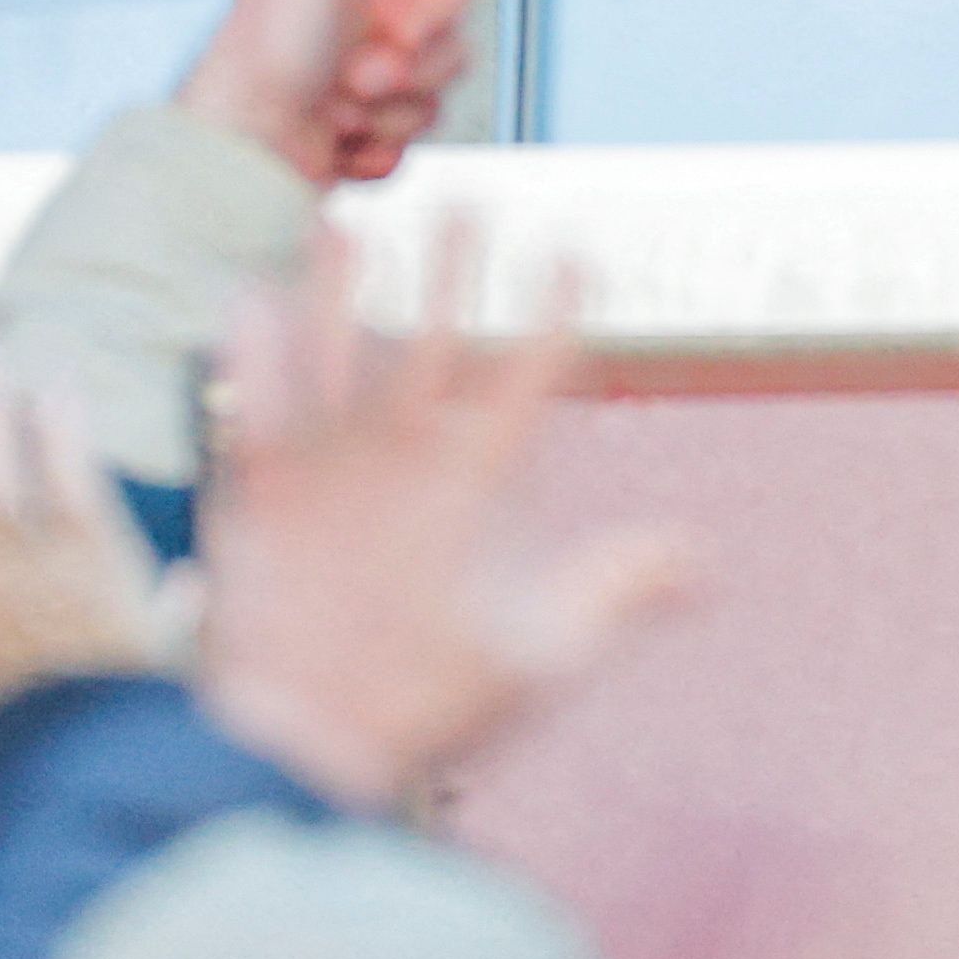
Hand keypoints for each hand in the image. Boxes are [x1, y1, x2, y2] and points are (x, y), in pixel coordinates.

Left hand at [177, 0, 473, 187]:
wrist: (238, 141)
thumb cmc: (265, 40)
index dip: (430, 19)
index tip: (386, 32)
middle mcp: (370, 30)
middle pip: (454, 53)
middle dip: (406, 77)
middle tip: (350, 80)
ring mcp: (367, 90)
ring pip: (436, 107)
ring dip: (389, 120)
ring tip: (332, 116)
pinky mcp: (361, 144)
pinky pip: (412, 153)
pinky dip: (379, 159)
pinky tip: (336, 151)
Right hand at [193, 222, 690, 810]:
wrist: (317, 758)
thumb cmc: (431, 712)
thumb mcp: (537, 657)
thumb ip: (611, 599)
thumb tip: (703, 562)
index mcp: (478, 482)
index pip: (528, 380)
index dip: (555, 319)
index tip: (580, 252)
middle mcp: (407, 460)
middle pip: (435, 343)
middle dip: (453, 276)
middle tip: (471, 200)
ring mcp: (334, 472)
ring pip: (343, 358)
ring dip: (345, 296)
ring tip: (353, 226)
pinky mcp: (261, 499)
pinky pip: (256, 416)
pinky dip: (256, 362)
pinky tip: (255, 300)